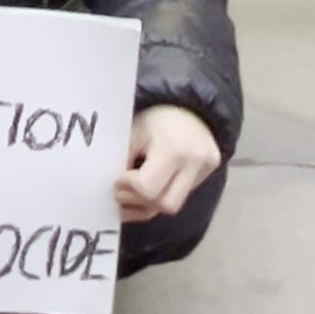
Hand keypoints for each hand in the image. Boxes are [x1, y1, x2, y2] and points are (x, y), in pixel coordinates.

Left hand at [115, 106, 221, 224]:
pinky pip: (180, 199)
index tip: (117, 179)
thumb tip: (106, 186)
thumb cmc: (156, 117)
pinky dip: (159, 201)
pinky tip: (144, 195)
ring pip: (172, 207)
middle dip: (137, 201)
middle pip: (163, 204)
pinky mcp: (208, 176)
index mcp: (173, 149)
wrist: (190, 106)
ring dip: (147, 205)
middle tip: (120, 190)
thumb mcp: (134, 131)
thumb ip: (122, 159)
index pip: (147, 187)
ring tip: (130, 194)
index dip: (127, 187)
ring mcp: (205, 172)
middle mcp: (195, 163)